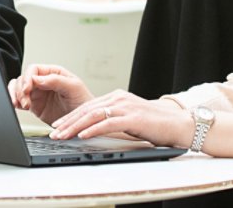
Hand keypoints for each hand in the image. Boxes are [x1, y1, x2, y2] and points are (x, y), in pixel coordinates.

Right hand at [7, 64, 92, 125]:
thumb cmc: (83, 101)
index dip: (28, 78)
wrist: (85, 122)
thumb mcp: (74, 87)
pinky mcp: (34, 106)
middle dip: (21, 89)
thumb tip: (38, 78)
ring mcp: (37, 94)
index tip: (28, 88)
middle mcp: (43, 82)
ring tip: (20, 104)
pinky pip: (19, 101)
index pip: (33, 70)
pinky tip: (16, 106)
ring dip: (15, 95)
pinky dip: (14, 102)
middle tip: (25, 101)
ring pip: (18, 88)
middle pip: (23, 79)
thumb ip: (56, 80)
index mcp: (53, 73)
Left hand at [46, 90, 189, 146]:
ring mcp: (125, 107)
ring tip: (63, 135)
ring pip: (93, 115)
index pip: (88, 106)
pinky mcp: (132, 118)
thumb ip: (113, 119)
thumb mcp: (129, 118)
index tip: (57, 125)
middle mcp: (119, 98)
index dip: (71, 116)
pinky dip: (93, 129)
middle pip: (87, 109)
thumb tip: (93, 129)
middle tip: (53, 131)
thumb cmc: (155, 124)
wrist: (179, 124)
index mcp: (117, 97)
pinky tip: (82, 135)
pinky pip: (107, 123)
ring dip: (75, 126)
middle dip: (67, 121)